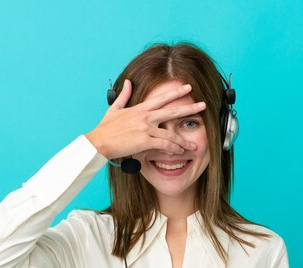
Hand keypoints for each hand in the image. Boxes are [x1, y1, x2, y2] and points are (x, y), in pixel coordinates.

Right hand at [85, 79, 204, 159]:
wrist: (99, 141)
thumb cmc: (105, 128)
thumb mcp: (114, 108)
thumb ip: (123, 95)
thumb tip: (126, 81)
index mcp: (140, 108)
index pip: (162, 98)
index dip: (176, 92)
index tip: (188, 88)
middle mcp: (145, 116)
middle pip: (172, 111)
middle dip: (189, 107)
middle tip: (203, 105)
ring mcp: (146, 128)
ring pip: (170, 133)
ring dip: (183, 140)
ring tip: (193, 145)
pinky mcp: (144, 140)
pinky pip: (164, 145)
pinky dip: (173, 148)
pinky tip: (180, 152)